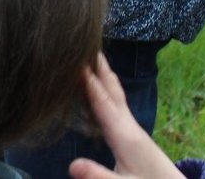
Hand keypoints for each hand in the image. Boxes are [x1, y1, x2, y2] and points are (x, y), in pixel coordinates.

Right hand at [67, 55, 182, 178]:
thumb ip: (98, 176)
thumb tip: (71, 165)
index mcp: (124, 134)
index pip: (101, 101)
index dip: (86, 80)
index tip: (73, 57)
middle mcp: (129, 126)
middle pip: (111, 90)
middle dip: (98, 67)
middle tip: (85, 40)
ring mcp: (133, 129)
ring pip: (115, 95)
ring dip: (103, 75)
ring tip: (91, 57)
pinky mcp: (133, 135)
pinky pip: (116, 104)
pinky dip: (106, 89)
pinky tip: (101, 91)